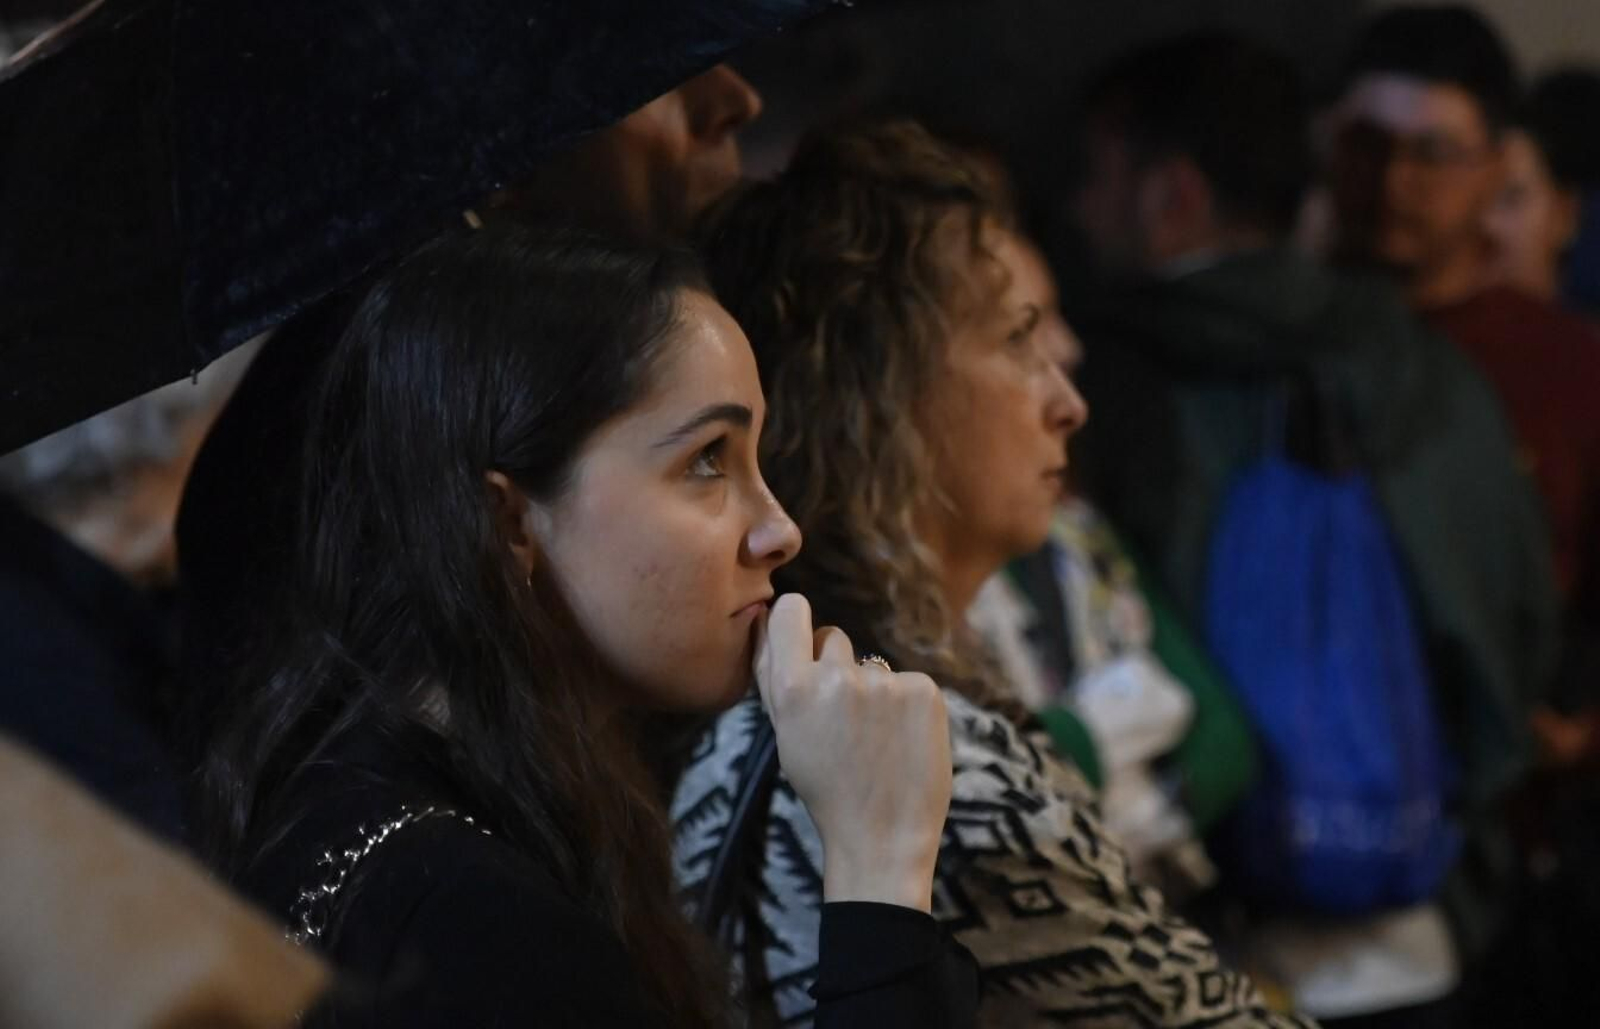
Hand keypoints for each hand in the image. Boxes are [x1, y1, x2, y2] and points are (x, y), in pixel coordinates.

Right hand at [753, 594, 951, 911]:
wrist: (882, 838)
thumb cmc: (826, 789)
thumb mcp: (785, 734)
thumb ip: (771, 674)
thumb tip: (762, 615)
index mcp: (793, 688)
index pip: (790, 610)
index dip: (795, 619)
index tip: (801, 638)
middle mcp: (836, 677)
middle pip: (832, 637)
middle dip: (835, 667)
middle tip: (843, 721)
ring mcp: (884, 682)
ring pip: (872, 665)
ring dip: (873, 692)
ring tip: (875, 742)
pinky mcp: (924, 690)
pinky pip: (907, 683)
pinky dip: (906, 708)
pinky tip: (902, 744)